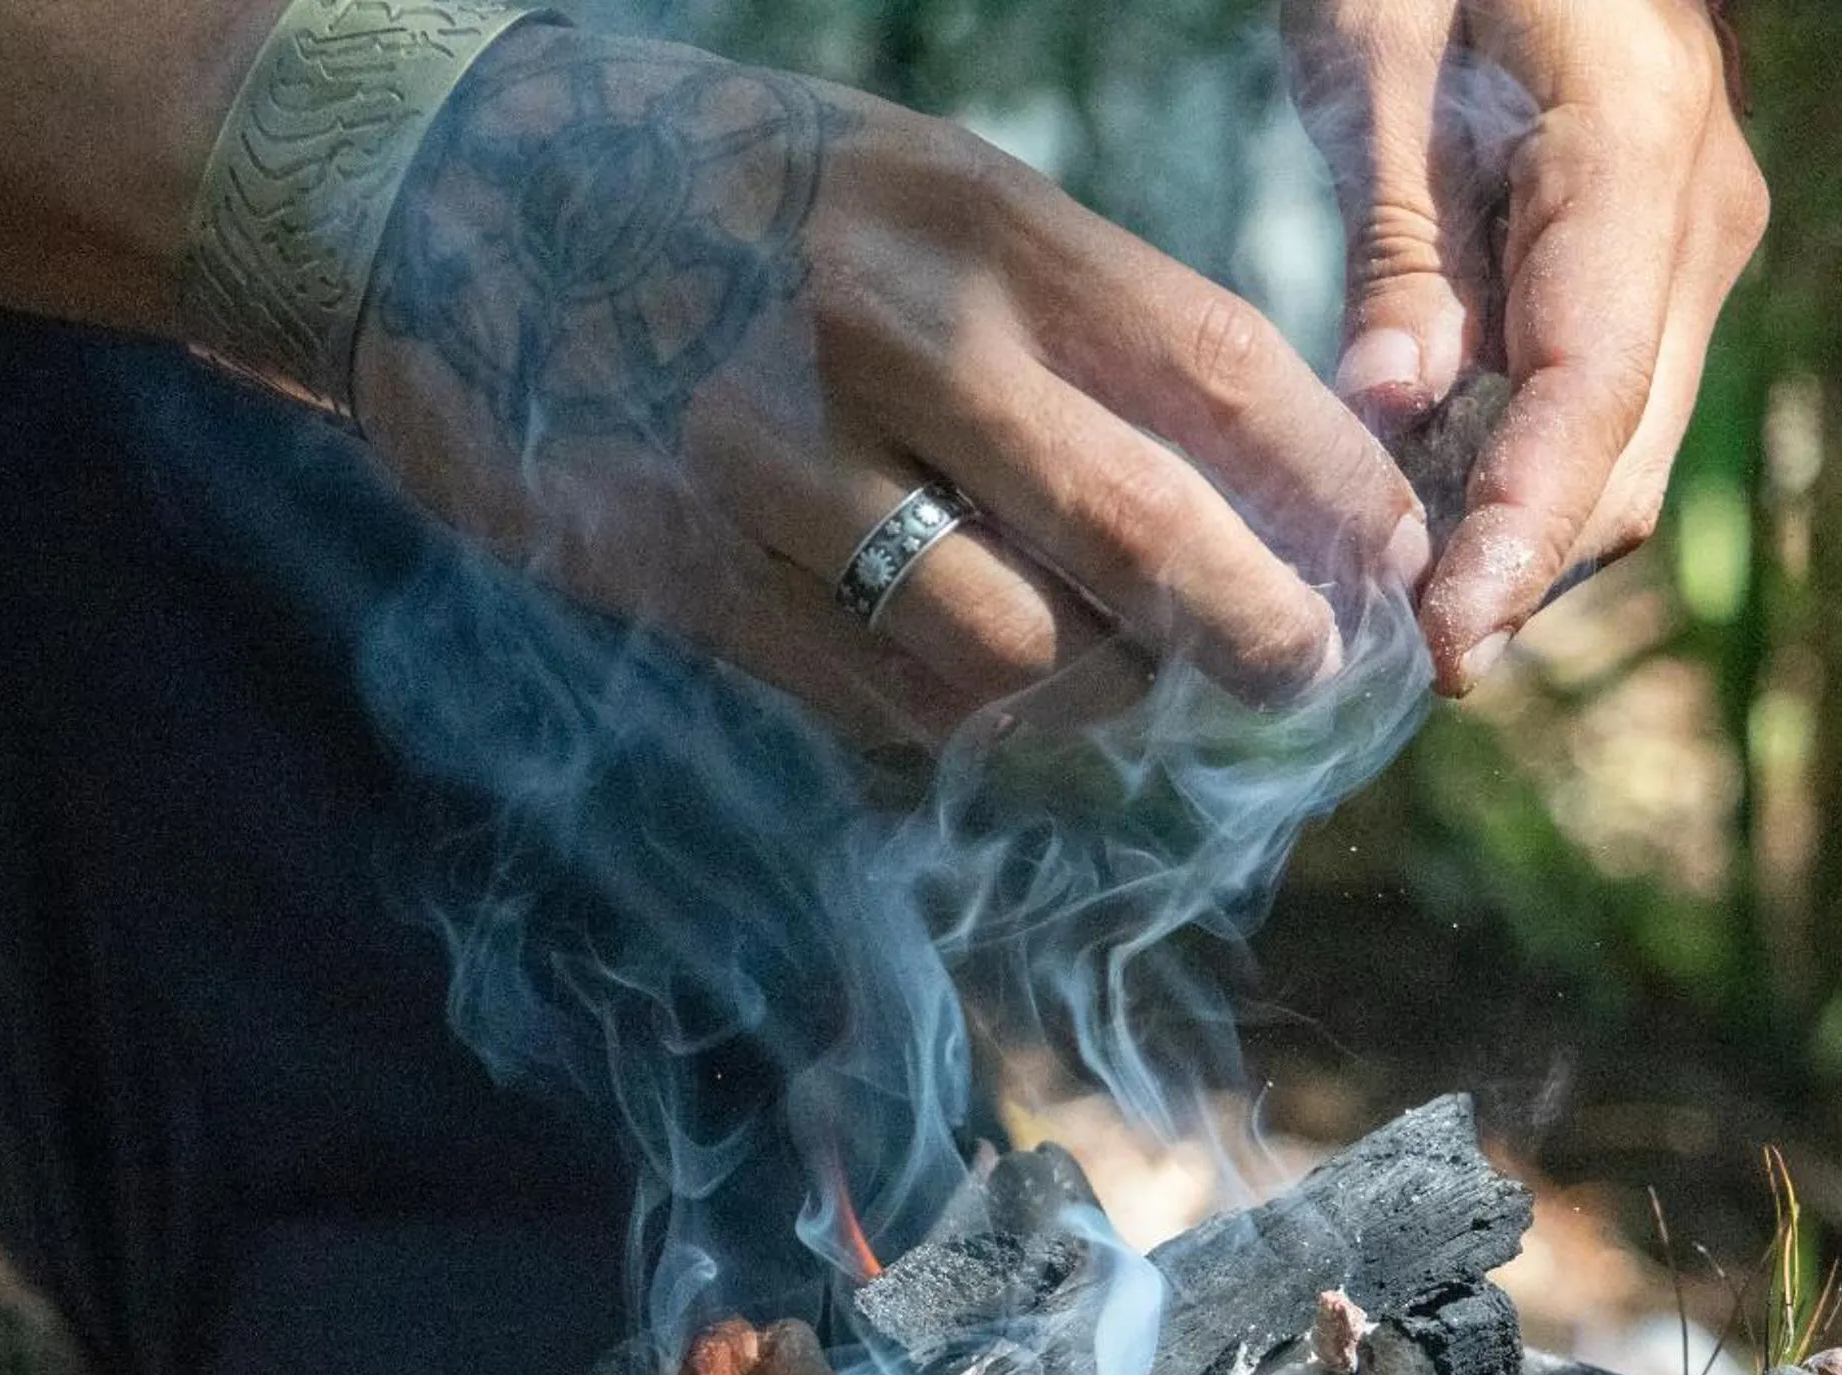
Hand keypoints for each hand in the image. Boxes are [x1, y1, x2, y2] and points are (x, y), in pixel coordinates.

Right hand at [358, 27, 1428, 743]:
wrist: (442, 200)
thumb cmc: (733, 195)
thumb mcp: (923, 190)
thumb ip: (1080, 317)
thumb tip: (1273, 468)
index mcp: (974, 220)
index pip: (1223, 372)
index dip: (1340, 488)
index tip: (1398, 550)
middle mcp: (889, 341)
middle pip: (1146, 537)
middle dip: (1265, 633)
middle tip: (1309, 673)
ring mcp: (784, 471)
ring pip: (1016, 656)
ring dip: (1108, 697)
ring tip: (1138, 683)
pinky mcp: (700, 579)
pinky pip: (887, 698)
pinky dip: (971, 715)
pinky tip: (999, 685)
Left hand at [1286, 0, 1767, 692]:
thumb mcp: (1377, 56)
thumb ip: (1399, 243)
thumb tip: (1392, 410)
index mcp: (1634, 157)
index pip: (1591, 399)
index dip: (1519, 540)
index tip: (1445, 646)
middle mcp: (1698, 225)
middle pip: (1623, 462)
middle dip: (1514, 573)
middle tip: (1386, 654)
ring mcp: (1696, 249)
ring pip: (1623, 454)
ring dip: (1518, 539)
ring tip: (1393, 601)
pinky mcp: (1663, 268)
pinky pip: (1604, 410)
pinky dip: (1523, 476)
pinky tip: (1427, 510)